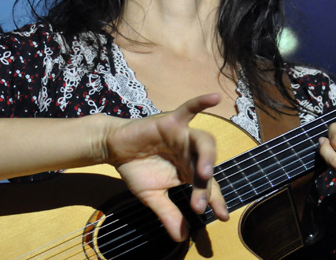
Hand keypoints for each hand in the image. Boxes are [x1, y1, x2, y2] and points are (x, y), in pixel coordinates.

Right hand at [102, 94, 228, 241]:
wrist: (114, 149)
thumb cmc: (137, 169)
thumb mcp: (152, 196)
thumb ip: (168, 214)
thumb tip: (180, 238)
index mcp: (190, 170)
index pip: (208, 186)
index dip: (216, 200)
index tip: (221, 217)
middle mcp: (191, 152)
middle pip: (208, 165)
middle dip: (208, 184)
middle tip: (201, 202)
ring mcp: (183, 135)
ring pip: (203, 141)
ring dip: (206, 156)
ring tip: (204, 173)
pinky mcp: (171, 121)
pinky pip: (189, 108)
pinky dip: (202, 102)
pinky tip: (215, 97)